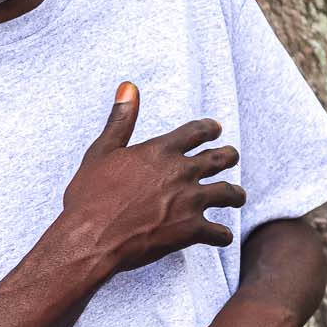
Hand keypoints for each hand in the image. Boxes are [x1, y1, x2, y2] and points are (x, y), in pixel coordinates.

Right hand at [60, 82, 245, 277]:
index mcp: (161, 151)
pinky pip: (219, 232)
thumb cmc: (90, 197)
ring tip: (237, 197)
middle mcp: (181, 172)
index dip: (210, 129)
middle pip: (220, 159)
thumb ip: (121, 119)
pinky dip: (223, 235)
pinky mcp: (190, 230)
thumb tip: (128, 86)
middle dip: (229, 157)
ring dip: (235, 195)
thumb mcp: (102, 151)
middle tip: (232, 157)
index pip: (197, 131)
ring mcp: (189, 201)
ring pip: (228, 193)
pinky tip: (223, 237)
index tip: (216, 129)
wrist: (89, 240)